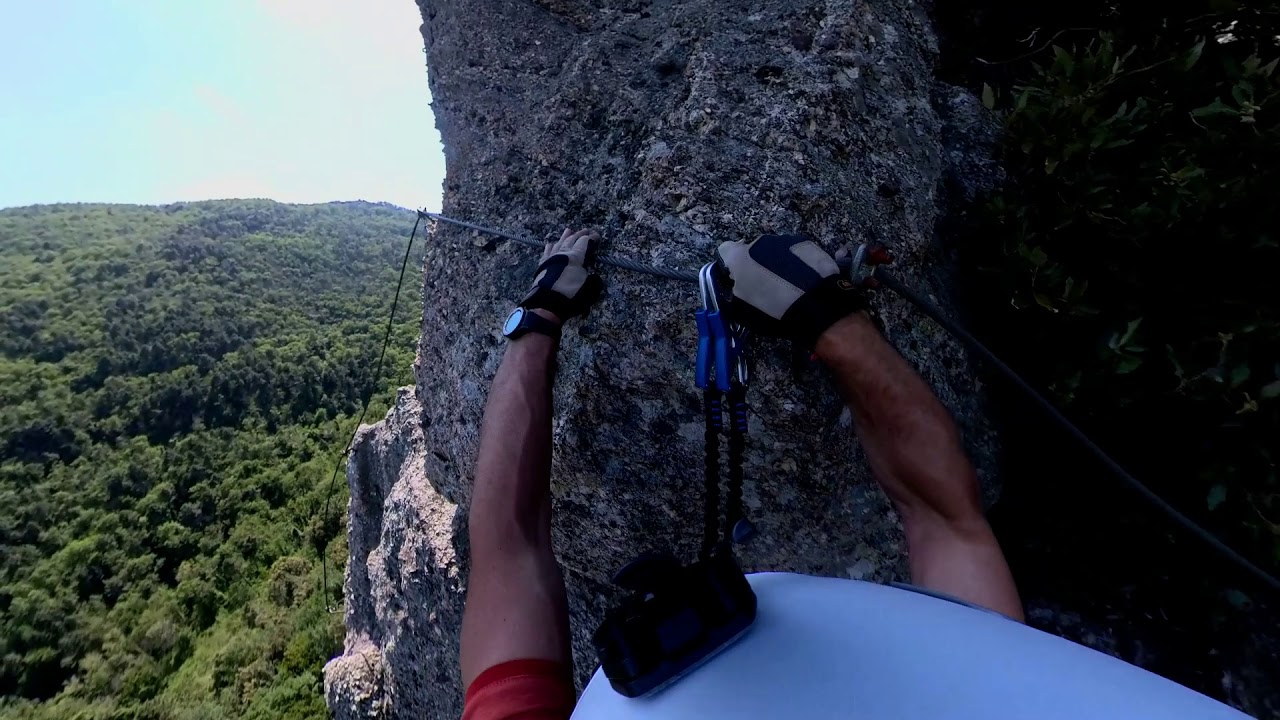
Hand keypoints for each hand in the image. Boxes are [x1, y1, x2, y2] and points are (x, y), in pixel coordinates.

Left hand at [520, 228, 602, 322]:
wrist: (546, 302)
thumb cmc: (570, 294)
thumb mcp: (589, 288)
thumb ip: (594, 280)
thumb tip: (594, 277)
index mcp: (575, 256)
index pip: (584, 242)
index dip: (591, 238)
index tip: (597, 235)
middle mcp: (562, 253)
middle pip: (571, 240)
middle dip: (579, 234)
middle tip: (585, 230)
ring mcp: (550, 258)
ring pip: (559, 243)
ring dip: (564, 237)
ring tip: (568, 231)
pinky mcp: (542, 265)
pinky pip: (547, 252)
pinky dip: (550, 247)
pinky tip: (550, 244)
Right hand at [715, 234, 866, 345]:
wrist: (815, 305)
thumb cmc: (772, 310)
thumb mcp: (742, 310)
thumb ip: (734, 292)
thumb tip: (737, 286)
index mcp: (740, 257)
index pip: (725, 250)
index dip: (730, 264)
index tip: (737, 277)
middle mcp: (760, 242)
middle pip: (753, 250)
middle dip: (756, 263)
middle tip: (766, 284)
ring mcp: (786, 240)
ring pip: (776, 250)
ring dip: (778, 262)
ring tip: (789, 283)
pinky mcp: (808, 244)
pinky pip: (796, 251)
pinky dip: (797, 261)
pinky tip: (805, 279)